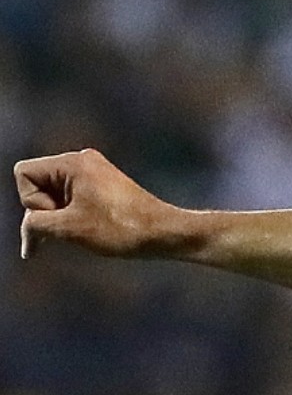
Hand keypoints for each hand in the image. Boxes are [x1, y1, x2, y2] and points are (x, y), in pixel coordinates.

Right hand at [15, 149, 181, 259]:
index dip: (33, 200)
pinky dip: (70, 216)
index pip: (24, 173)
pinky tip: (84, 231)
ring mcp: (94, 172)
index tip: (60, 213)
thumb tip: (29, 225)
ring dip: (58, 217)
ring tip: (84, 230)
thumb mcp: (67, 228)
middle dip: (45, 210)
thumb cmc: (120, 228)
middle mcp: (82, 161)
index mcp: (73, 162)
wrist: (164, 233)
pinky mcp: (103, 186)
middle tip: (73, 225)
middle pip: (37, 184)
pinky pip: (69, 198)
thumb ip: (35, 223)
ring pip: (52, 195)